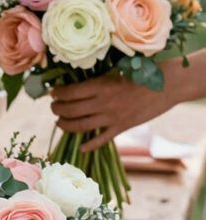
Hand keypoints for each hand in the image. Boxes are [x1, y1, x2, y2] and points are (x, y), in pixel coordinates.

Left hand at [50, 68, 177, 150]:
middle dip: (57, 110)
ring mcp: (112, 117)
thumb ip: (97, 80)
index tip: (53, 92)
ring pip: (81, 126)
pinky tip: (81, 148)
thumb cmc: (140, 72)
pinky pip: (101, 140)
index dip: (57, 93)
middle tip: (53, 107)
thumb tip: (77, 82)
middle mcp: (103, 102)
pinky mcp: (122, 127)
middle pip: (71, 110)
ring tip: (60, 122)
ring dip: (66, 125)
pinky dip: (89, 146)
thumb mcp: (115, 71)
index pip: (70, 92)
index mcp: (100, 85)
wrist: (166, 84)